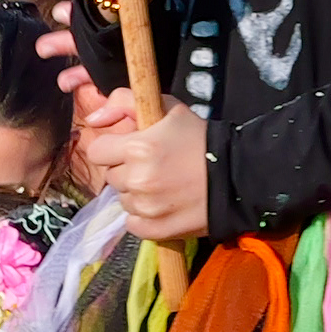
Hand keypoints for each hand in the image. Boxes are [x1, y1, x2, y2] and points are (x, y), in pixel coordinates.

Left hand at [65, 59, 212, 240]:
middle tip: (154, 166)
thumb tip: (93, 119)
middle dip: (127, 170)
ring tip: (163, 186)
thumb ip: (126, 102)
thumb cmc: (200, 139)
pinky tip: (163, 205)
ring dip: (137, 193)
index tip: (130, 149)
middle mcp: (137, 178)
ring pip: (122, 199)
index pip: (97, 151)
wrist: (237, 176)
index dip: (113, 148)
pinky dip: (144, 216)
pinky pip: (132, 222)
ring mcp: (145, 207)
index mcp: (138, 147)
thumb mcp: (169, 110)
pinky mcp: (154, 228)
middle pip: (111, 176)